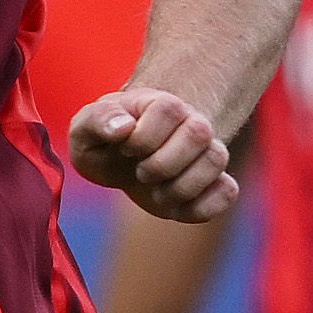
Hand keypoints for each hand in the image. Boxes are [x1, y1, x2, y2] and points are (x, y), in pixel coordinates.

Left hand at [67, 86, 239, 221]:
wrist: (122, 160)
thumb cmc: (105, 142)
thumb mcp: (86, 129)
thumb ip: (97, 120)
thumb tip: (122, 127)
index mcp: (161, 105)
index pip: (169, 110)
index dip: (143, 137)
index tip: (125, 149)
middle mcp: (192, 124)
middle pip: (199, 132)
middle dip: (161, 163)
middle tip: (140, 172)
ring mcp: (207, 153)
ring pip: (216, 160)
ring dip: (179, 187)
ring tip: (156, 192)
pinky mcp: (215, 184)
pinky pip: (227, 193)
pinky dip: (201, 208)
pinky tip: (175, 207)